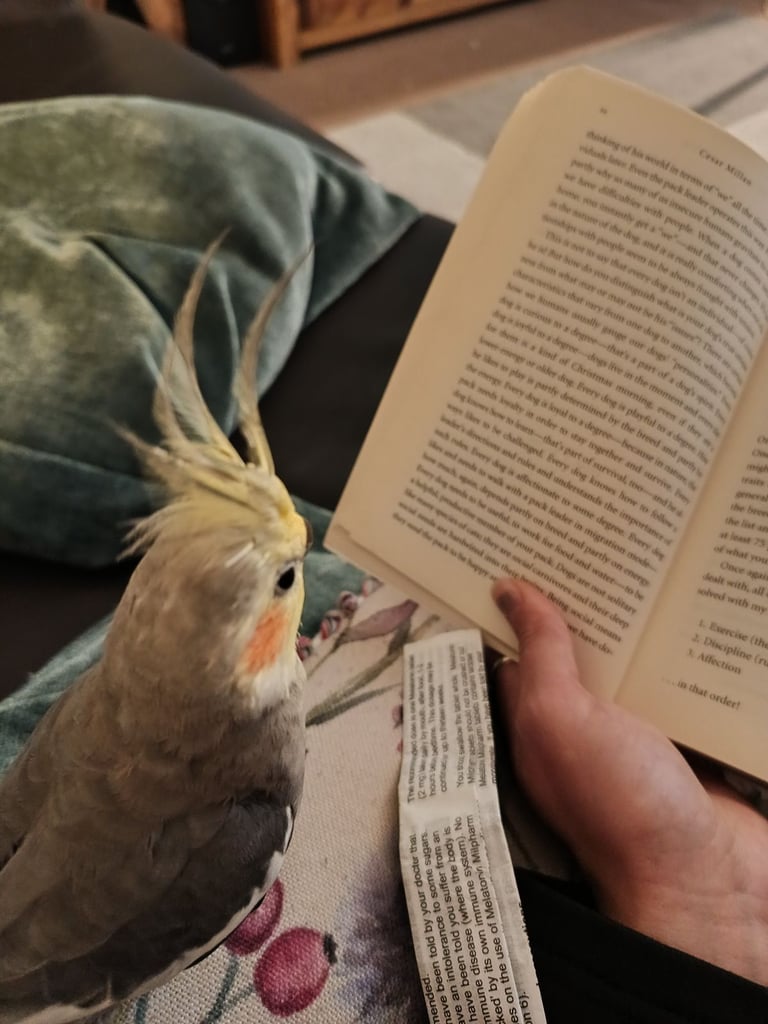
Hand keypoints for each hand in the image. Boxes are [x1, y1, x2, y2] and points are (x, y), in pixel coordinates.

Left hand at [492, 578, 767, 985]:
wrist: (706, 883)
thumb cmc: (619, 806)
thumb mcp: (559, 720)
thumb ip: (540, 655)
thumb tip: (507, 590)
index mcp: (537, 720)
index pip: (518, 649)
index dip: (515, 603)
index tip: (520, 548)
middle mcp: (582, 726)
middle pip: (580, 650)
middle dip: (585, 603)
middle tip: (592, 539)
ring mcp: (637, 735)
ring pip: (632, 664)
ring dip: (640, 625)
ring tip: (646, 560)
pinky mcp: (685, 743)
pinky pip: (681, 688)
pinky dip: (686, 658)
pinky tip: (693, 615)